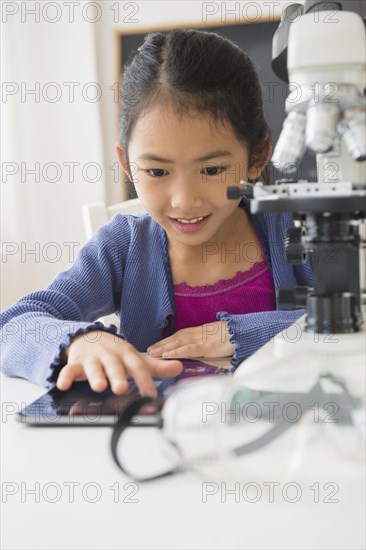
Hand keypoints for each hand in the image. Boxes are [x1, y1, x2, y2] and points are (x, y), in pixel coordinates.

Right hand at [56, 330, 182, 396]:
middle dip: (117, 376)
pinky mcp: (76, 362)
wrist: (88, 336)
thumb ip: (156, 366)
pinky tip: (63, 385)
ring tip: (99, 387)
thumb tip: (179, 368)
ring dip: (95, 376)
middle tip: (121, 388)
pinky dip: (66, 376)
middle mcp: (110, 355)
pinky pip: (69, 369)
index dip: (145, 380)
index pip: (138, 367)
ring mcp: (92, 358)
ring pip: (94, 367)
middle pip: (115, 366)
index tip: (151, 395)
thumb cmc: (115, 352)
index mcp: (126, 354)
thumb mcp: (135, 357)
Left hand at [146, 321, 234, 358]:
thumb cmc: (231, 337)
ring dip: (164, 348)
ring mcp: (201, 339)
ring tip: (152, 354)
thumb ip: (206, 344)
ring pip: (178, 343)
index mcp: (199, 332)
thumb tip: (197, 352)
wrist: (243, 332)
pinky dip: (176, 352)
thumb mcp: (215, 339)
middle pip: (175, 338)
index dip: (166, 340)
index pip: (179, 335)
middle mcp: (197, 334)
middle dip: (161, 344)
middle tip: (148, 351)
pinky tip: (167, 355)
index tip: (155, 346)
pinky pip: (188, 349)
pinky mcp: (206, 347)